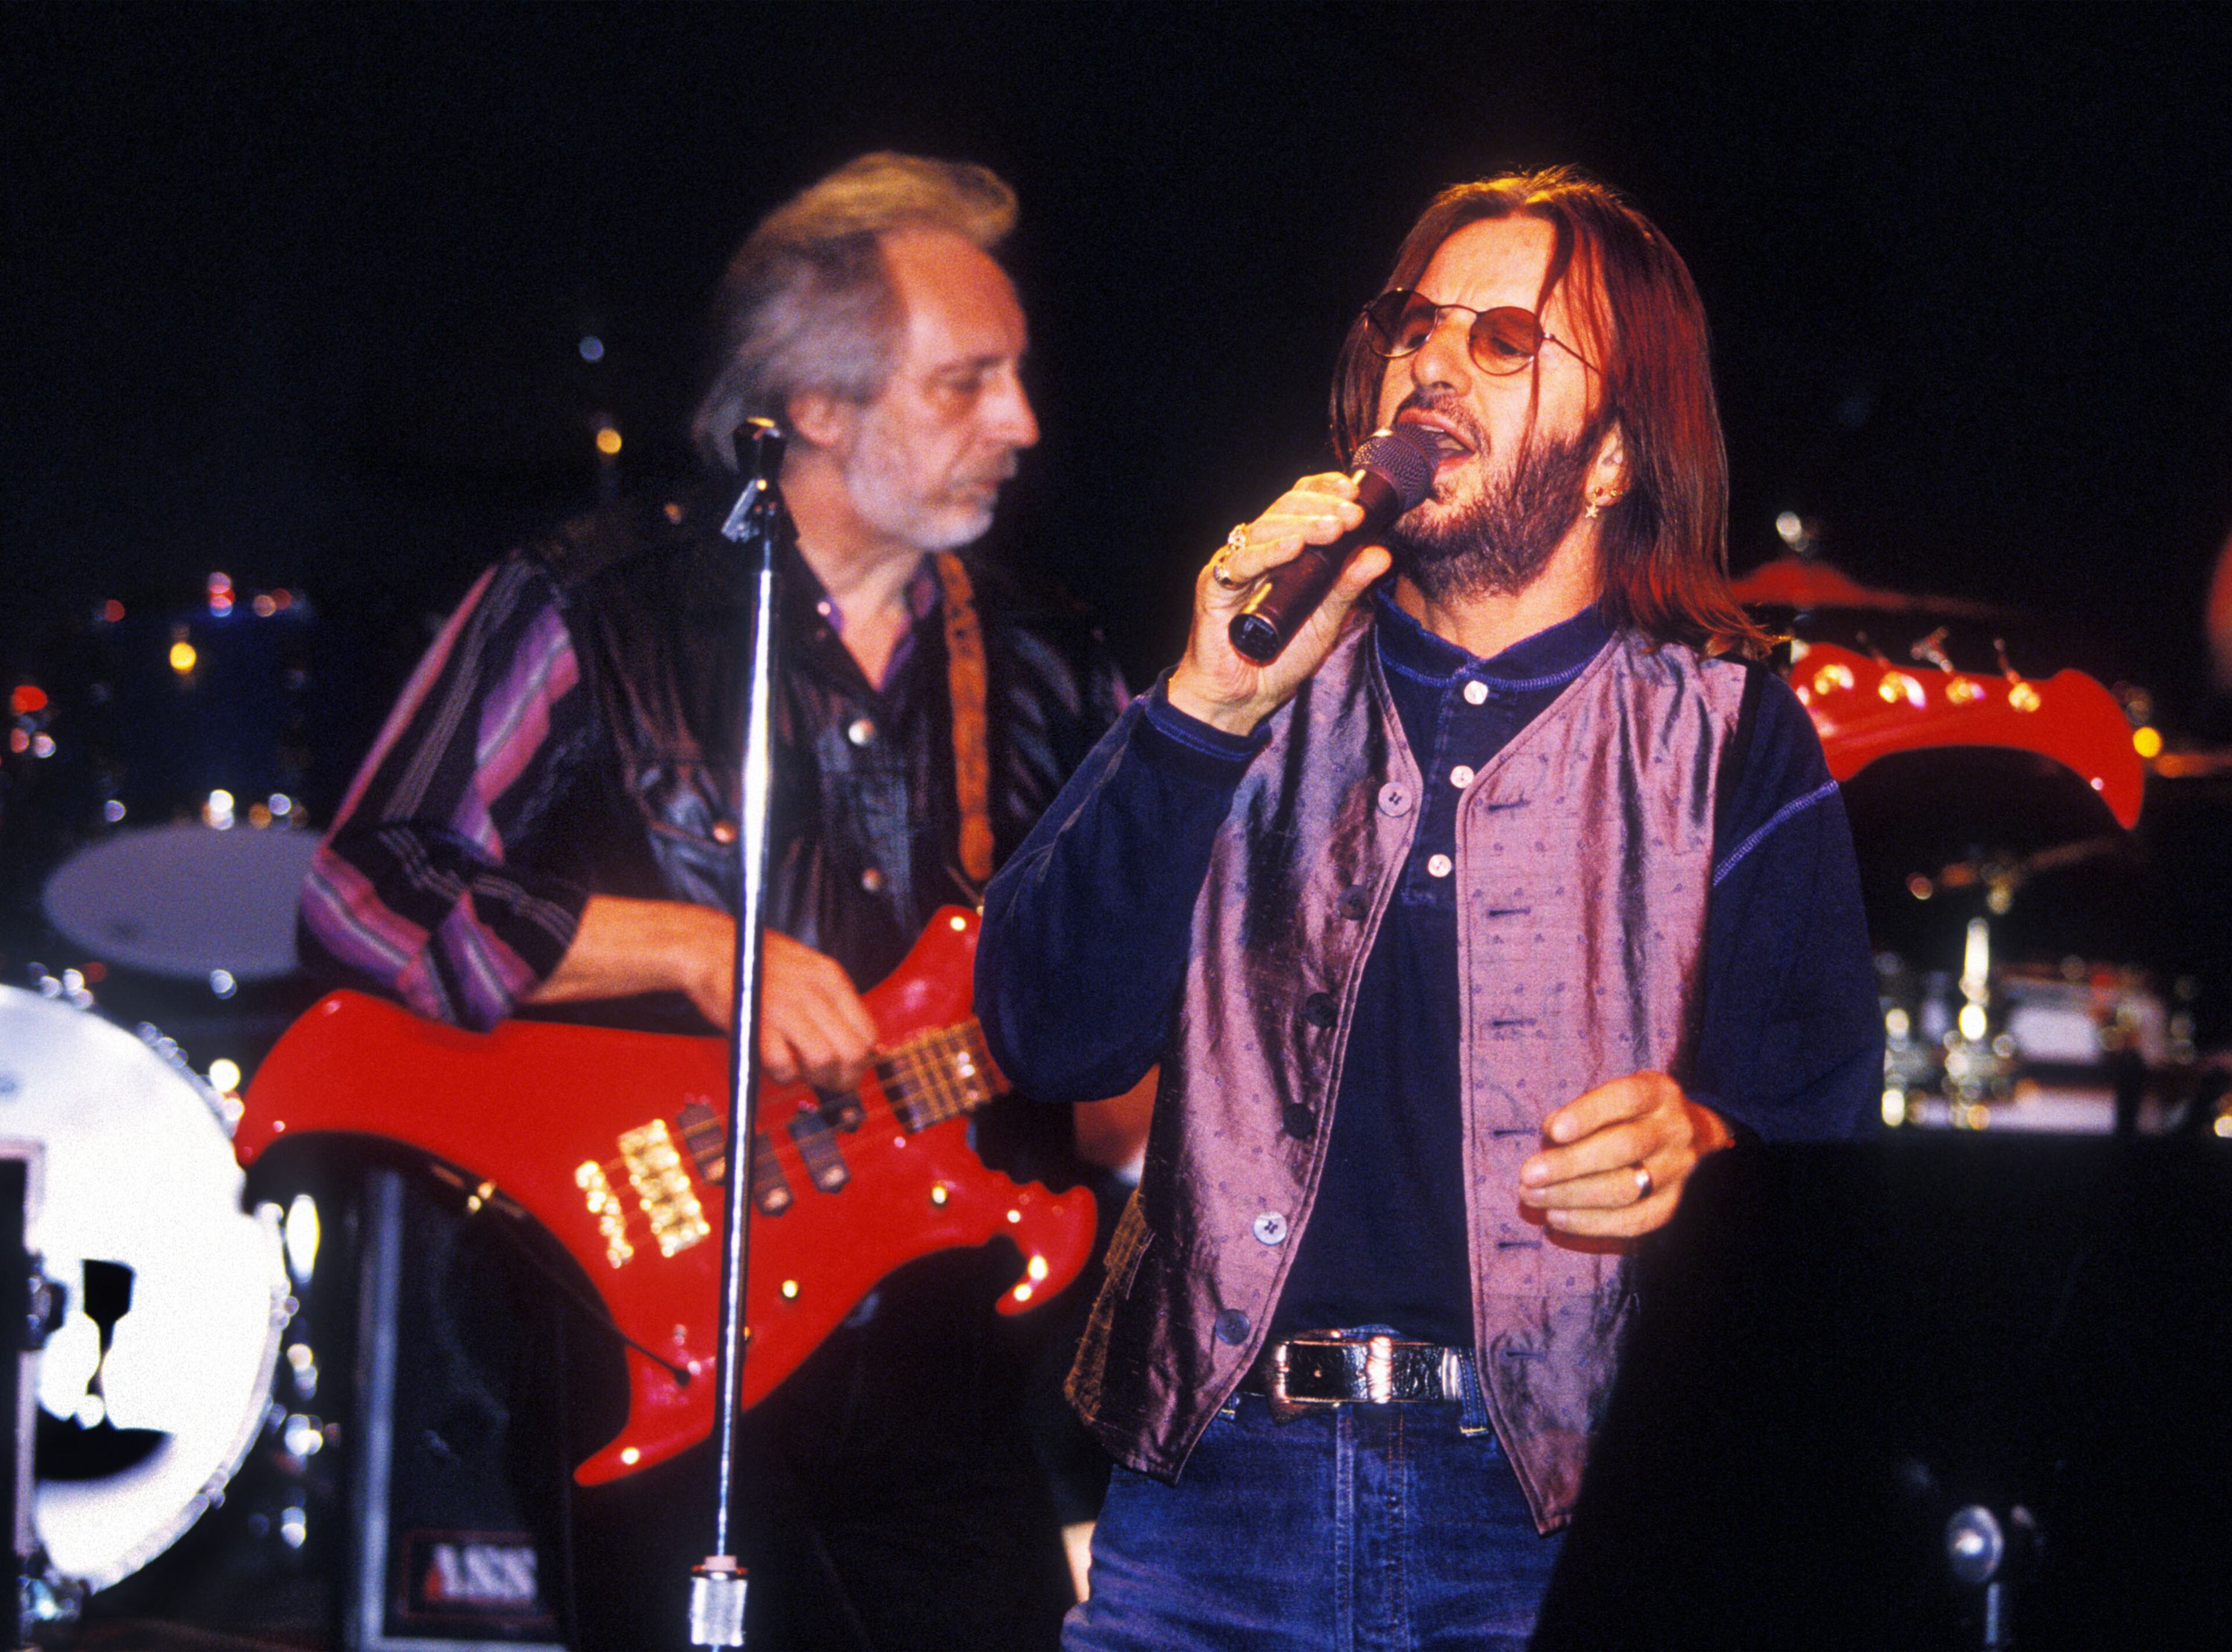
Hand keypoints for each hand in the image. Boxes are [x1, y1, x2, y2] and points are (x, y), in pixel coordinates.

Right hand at [661, 915, 876, 1088]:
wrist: (709, 947)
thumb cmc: (756, 962)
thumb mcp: (807, 969)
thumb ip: (832, 1002)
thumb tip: (858, 1043)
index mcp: (831, 977)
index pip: (868, 1033)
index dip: (861, 1060)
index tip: (847, 1068)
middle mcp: (814, 992)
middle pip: (852, 1053)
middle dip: (843, 1077)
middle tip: (827, 1080)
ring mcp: (787, 1008)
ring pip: (824, 1062)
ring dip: (812, 1077)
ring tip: (797, 1068)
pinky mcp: (758, 1025)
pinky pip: (785, 1067)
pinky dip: (782, 1074)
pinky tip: (773, 1062)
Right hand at [1165, 472, 1391, 736]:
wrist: (1241, 698)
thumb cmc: (1279, 658)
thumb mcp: (1326, 619)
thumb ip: (1348, 586)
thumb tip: (1381, 553)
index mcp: (1280, 550)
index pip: (1300, 503)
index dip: (1325, 491)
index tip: (1356, 494)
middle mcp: (1255, 551)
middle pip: (1284, 508)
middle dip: (1323, 507)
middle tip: (1354, 515)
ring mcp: (1234, 567)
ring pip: (1265, 527)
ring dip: (1304, 524)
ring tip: (1335, 528)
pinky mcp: (1213, 587)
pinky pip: (1240, 563)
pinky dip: (1268, 553)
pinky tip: (1293, 547)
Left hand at [1517, 1072, 1734, 1239]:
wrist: (1694, 1142)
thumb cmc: (1634, 1116)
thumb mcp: (1615, 1098)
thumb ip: (1584, 1109)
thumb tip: (1550, 1132)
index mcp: (1658, 1093)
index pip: (1625, 1099)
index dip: (1588, 1114)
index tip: (1552, 1130)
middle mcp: (1675, 1130)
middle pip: (1623, 1148)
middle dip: (1569, 1163)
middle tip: (1527, 1174)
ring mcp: (1680, 1171)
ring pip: (1625, 1189)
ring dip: (1571, 1196)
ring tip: (1532, 1197)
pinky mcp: (1674, 1207)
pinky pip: (1632, 1221)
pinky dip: (1589, 1222)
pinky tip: (1556, 1217)